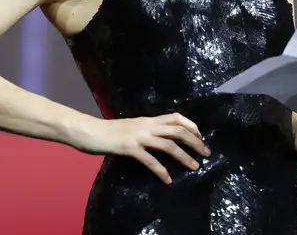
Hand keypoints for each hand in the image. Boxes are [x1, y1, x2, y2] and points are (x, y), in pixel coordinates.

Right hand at [78, 113, 210, 184]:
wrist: (89, 131)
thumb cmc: (108, 131)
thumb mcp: (132, 127)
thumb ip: (146, 131)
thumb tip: (159, 139)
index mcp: (148, 120)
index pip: (176, 117)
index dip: (191, 125)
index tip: (200, 136)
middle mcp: (146, 126)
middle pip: (177, 130)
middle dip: (195, 141)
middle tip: (206, 153)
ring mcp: (139, 137)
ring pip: (168, 145)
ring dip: (184, 156)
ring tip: (195, 166)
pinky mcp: (130, 148)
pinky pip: (150, 161)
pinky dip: (161, 170)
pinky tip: (167, 180)